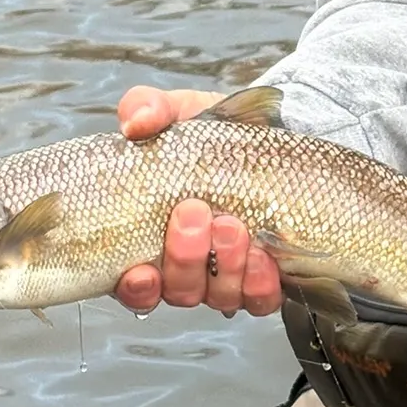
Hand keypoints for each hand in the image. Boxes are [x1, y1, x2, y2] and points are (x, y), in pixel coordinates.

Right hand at [111, 86, 282, 319]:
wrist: (272, 134)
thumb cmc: (214, 131)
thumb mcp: (179, 111)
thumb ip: (148, 108)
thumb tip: (134, 123)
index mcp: (154, 237)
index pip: (135, 282)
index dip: (136, 286)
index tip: (142, 271)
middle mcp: (188, 266)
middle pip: (177, 290)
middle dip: (185, 258)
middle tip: (195, 214)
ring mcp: (226, 276)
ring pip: (218, 295)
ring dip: (224, 266)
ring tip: (232, 225)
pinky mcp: (265, 278)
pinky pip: (260, 298)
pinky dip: (259, 282)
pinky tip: (263, 256)